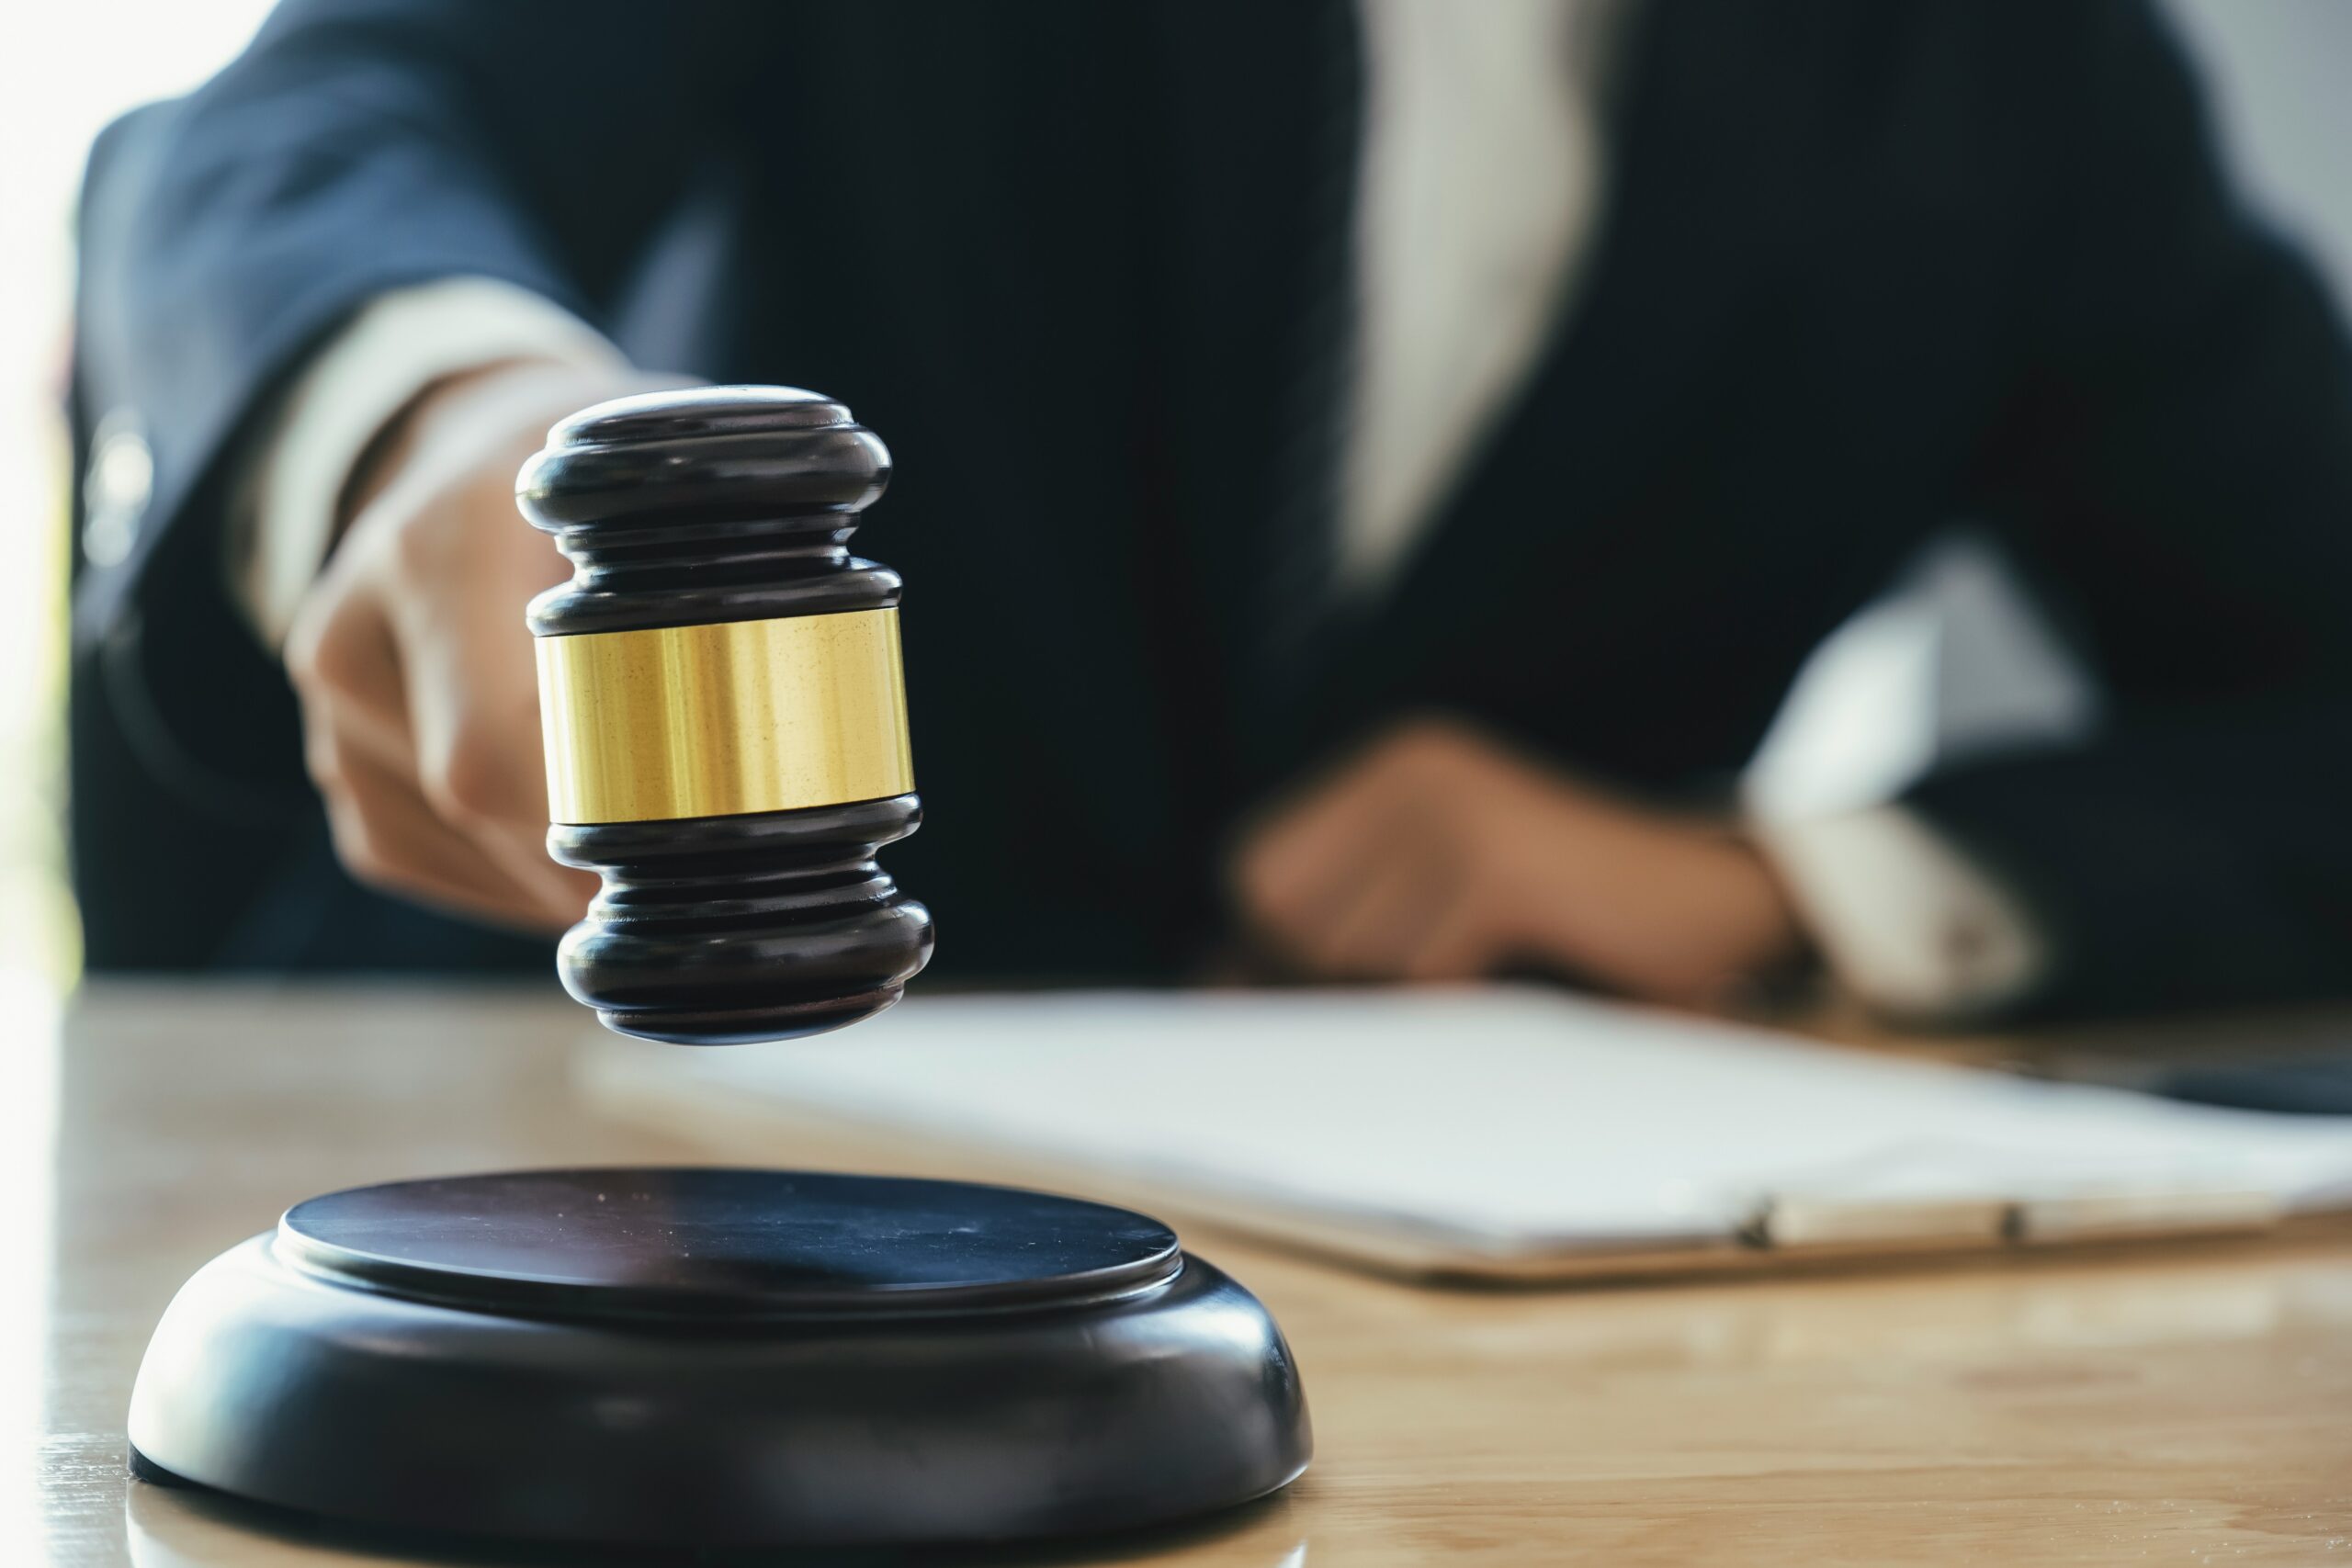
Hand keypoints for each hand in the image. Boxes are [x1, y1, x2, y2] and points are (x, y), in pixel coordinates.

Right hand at [284, 360, 678, 929]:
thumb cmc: (594, 469)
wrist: (460, 447)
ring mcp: (338, 704)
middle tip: (706, 872)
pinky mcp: (340, 763)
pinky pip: (421, 856)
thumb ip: (732, 561)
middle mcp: (357, 626)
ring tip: (654, 843)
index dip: (601, 822)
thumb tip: (830, 696)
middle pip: (476, 810)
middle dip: (599, 859)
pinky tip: (571, 841)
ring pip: (451, 848)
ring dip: (559, 875)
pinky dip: (508, 875)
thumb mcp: (666, 472)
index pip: (496, 750)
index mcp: (442, 546)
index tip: (699, 842)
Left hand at [1232, 718, 1802, 1006]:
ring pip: (1354, 961)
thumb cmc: (1578, 920)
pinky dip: (1458, 1008)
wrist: (1722, 900)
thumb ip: (1337, 930)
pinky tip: (1515, 988)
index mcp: (1394, 765)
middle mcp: (1412, 771)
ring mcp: (1455, 813)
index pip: (1255, 869)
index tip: (1324, 991)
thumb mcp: (1443, 904)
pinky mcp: (1499, 868)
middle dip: (1337, 984)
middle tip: (1434, 990)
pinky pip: (1421, 979)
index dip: (1272, 946)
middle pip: (1290, 922)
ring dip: (1411, 1002)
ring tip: (1490, 980)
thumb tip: (1212, 987)